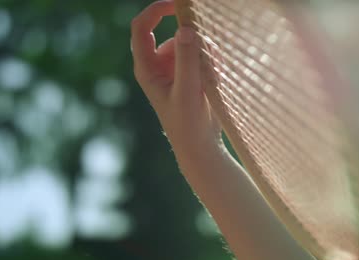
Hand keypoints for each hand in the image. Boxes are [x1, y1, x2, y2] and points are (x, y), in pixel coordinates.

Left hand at [131, 0, 221, 157]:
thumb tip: (185, 28)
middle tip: (209, 58)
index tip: (177, 5)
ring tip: (212, 79)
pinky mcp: (192, 73)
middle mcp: (159, 64)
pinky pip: (204, 55)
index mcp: (147, 68)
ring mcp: (176, 68)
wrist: (201, 146)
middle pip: (175, 34)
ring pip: (193, 44)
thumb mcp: (187, 91)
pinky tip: (216, 82)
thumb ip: (186, 60)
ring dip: (207, 56)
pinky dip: (213, 63)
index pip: (142, 28)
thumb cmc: (187, 124)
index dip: (155, 11)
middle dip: (195, 41)